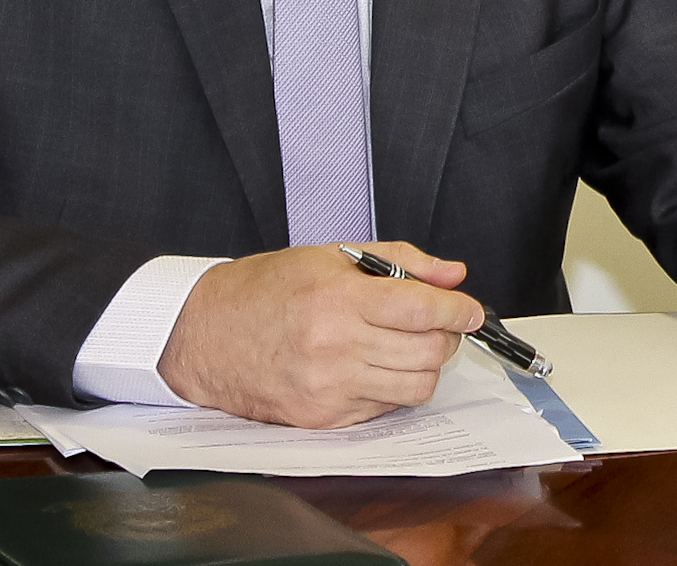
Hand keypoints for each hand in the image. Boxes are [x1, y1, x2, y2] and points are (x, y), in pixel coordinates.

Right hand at [157, 241, 482, 426]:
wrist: (204, 335)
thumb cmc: (265, 290)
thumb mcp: (331, 256)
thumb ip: (400, 261)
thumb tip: (453, 274)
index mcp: (338, 299)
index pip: (423, 309)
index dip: (459, 310)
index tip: (471, 309)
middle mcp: (335, 347)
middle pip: (428, 352)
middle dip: (447, 336)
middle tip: (441, 323)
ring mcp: (328, 388)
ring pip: (415, 387)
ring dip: (426, 366)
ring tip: (410, 345)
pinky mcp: (322, 418)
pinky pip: (384, 408)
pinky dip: (393, 388)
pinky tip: (376, 366)